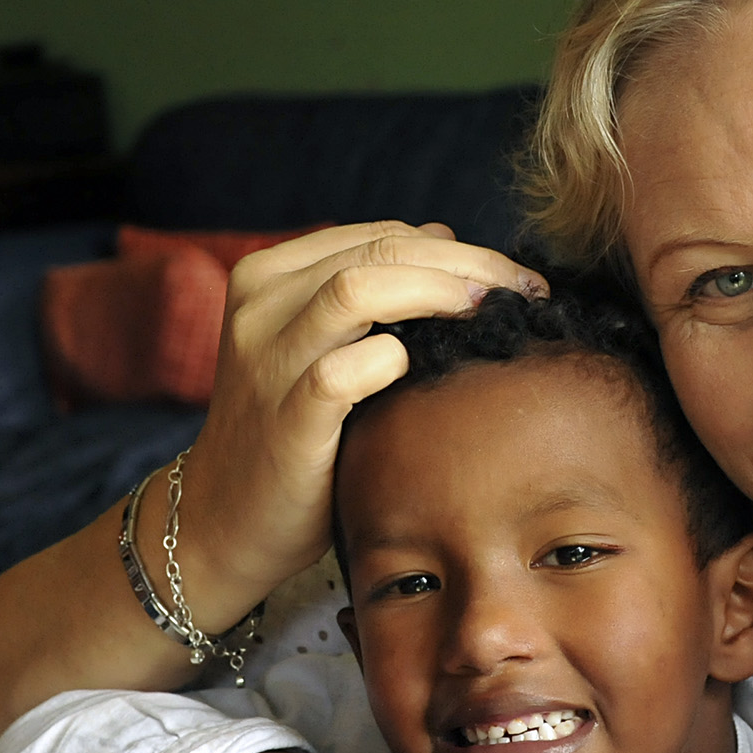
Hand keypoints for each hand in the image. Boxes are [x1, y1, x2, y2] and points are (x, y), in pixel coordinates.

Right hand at [163, 223, 546, 624]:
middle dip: (468, 265)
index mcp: (272, 274)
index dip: (460, 249)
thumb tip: (446, 237)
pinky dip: (394, 360)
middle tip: (526, 291)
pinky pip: (344, 372)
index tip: (515, 278)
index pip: (383, 234)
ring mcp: (268, 359)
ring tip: (490, 315)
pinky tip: (426, 370)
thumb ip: (376, 288)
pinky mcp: (285, 418)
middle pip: (382, 249)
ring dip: (439, 293)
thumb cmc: (296, 428)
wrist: (226, 518)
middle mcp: (262, 304)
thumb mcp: (327, 344)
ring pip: (358, 289)